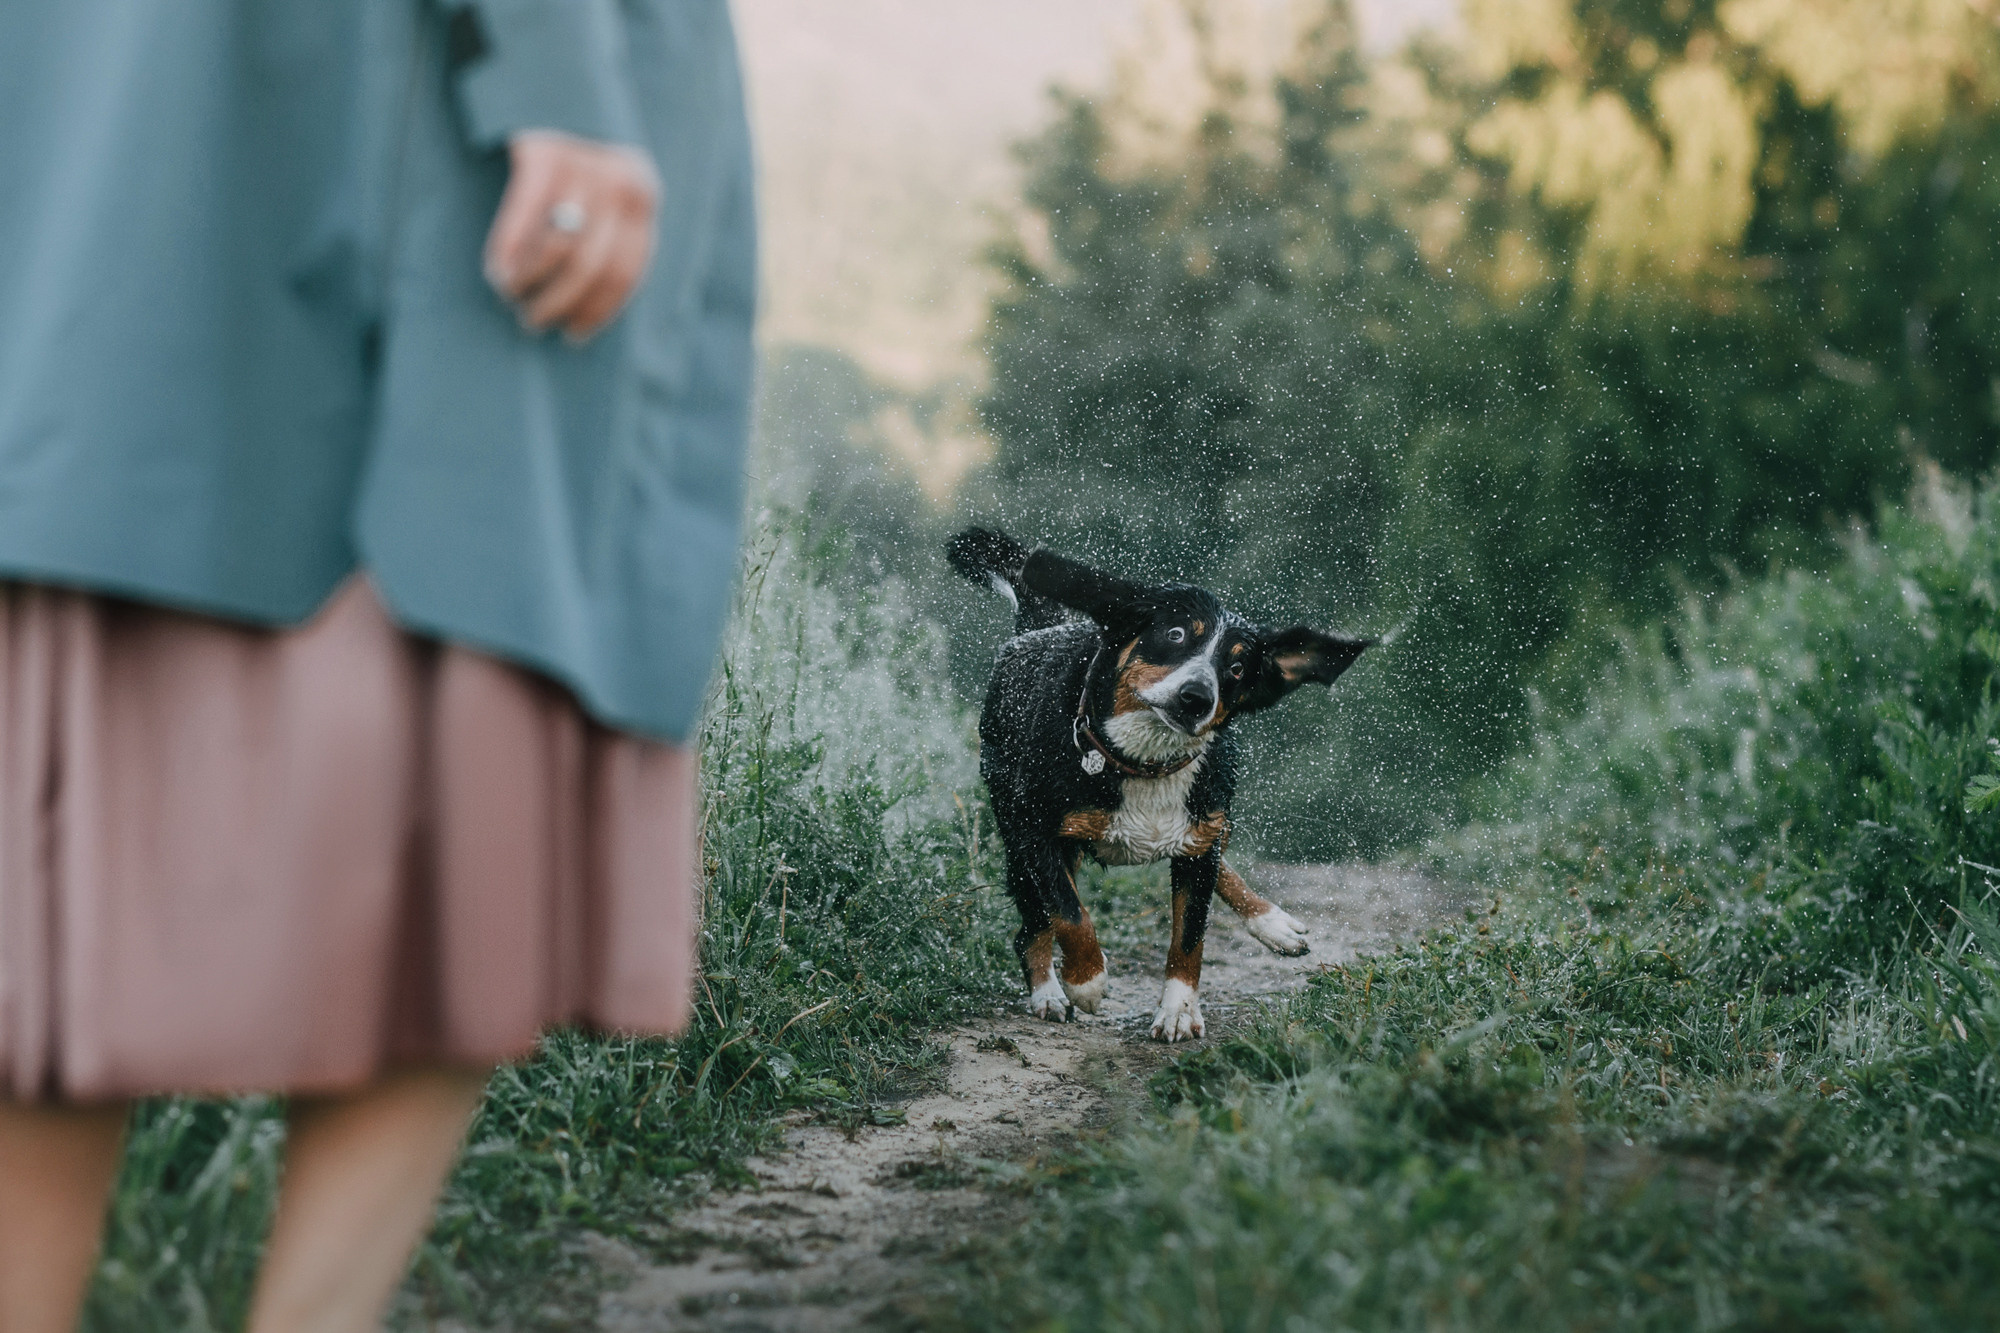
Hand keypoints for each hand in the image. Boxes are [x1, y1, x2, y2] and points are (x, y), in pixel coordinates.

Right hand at [483, 130, 660, 341]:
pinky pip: (524, 218)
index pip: (626, 273)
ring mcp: (584, 168)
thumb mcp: (611, 185)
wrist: (557, 69)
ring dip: (531, 283)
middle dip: (559, 304)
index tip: (574, 335)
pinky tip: (496, 273)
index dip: (598, 310)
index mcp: (643, 199)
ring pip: (558, 249)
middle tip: (533, 322)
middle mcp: (622, 184)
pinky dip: (509, 252)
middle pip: (591, 268)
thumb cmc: (580, 146)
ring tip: (513, 296)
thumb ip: (608, 229)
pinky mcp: (543, 152)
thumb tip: (581, 297)